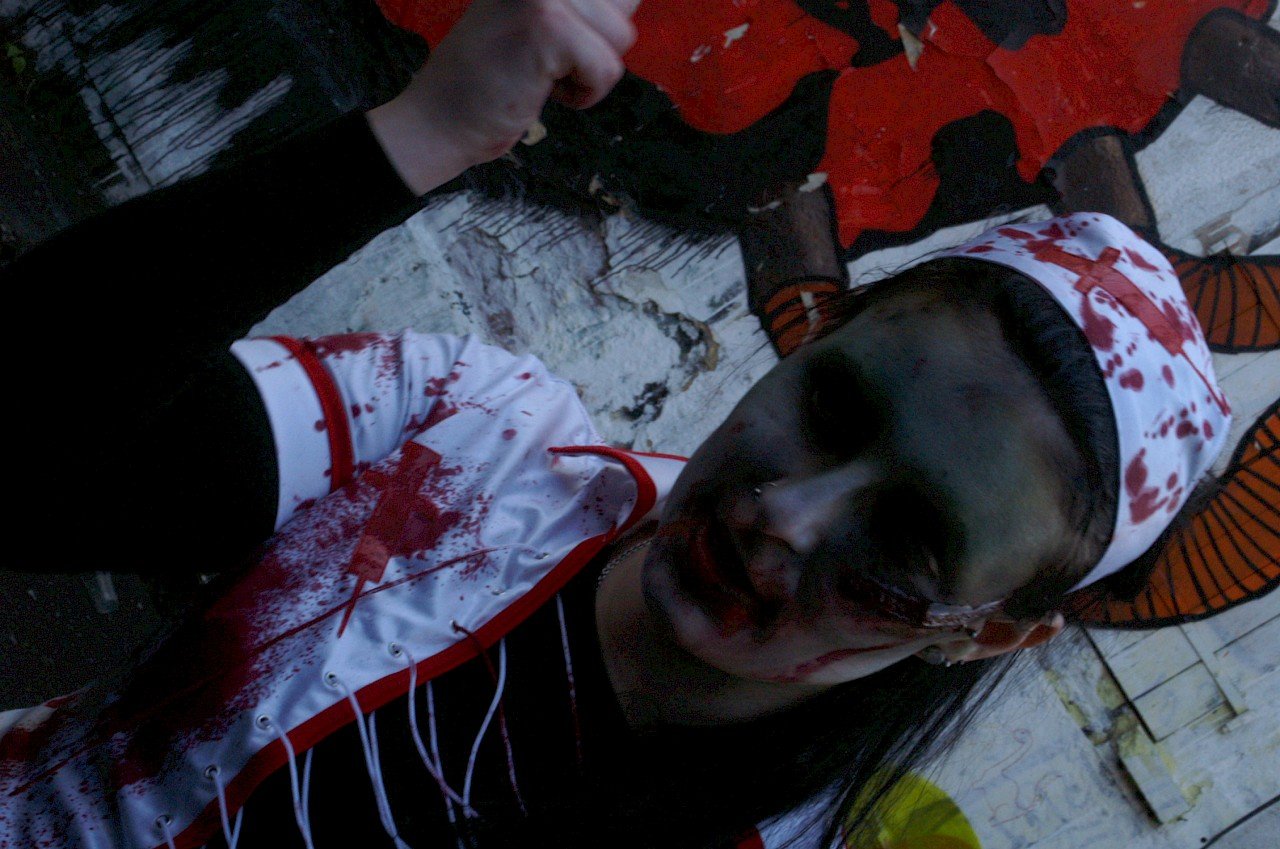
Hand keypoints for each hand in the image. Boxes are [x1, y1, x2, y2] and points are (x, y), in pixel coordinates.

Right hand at [368, 0, 639, 194]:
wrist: (441, 117)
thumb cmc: (494, 75)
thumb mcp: (544, 18)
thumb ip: (587, 3)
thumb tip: (631, 0)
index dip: (600, 22)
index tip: (557, 45)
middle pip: (626, 5)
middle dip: (597, 45)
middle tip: (545, 57)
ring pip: (621, 38)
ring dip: (588, 70)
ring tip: (541, 71)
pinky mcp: (550, 27)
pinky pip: (606, 69)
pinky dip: (582, 94)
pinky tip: (541, 88)